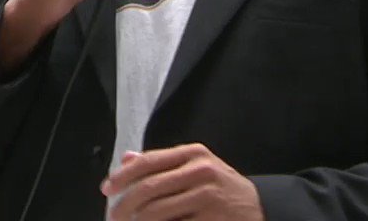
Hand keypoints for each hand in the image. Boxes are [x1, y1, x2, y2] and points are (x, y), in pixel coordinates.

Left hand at [102, 144, 263, 220]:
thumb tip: (126, 159)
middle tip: (113, 217)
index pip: (148, 162)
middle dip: (124, 205)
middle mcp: (201, 170)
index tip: (107, 189)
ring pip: (157, 211)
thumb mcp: (196, 167)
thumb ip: (163, 163)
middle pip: (149, 188)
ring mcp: (208, 196)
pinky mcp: (212, 219)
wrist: (260, 208)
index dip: (122, 176)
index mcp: (193, 153)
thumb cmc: (222, 189)